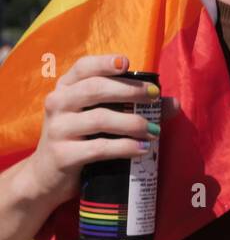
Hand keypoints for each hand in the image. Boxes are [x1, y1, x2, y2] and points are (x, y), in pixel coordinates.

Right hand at [24, 54, 161, 206]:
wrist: (46, 176)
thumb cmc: (80, 140)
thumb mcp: (100, 119)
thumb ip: (133, 107)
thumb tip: (174, 103)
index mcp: (66, 89)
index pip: (83, 67)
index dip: (105, 63)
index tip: (128, 63)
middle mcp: (57, 104)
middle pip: (95, 89)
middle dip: (129, 91)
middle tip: (154, 96)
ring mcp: (57, 129)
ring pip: (100, 119)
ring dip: (133, 123)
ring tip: (154, 130)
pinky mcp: (61, 155)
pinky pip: (99, 148)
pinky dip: (125, 147)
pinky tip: (142, 149)